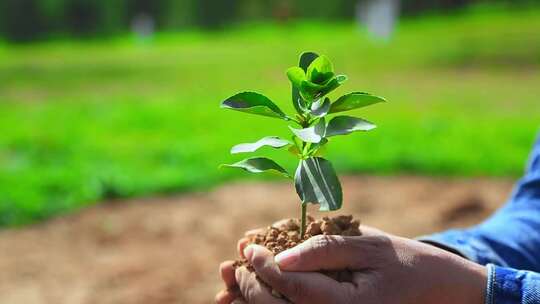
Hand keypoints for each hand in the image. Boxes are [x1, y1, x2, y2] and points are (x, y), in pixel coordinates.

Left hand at [217, 227, 486, 303]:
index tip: (245, 246)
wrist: (436, 291)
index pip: (293, 288)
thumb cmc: (404, 262)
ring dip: (252, 303)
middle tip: (231, 264)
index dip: (264, 267)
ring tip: (228, 286)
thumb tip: (281, 255)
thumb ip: (326, 250)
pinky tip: (253, 294)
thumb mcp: (369, 247)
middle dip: (249, 287)